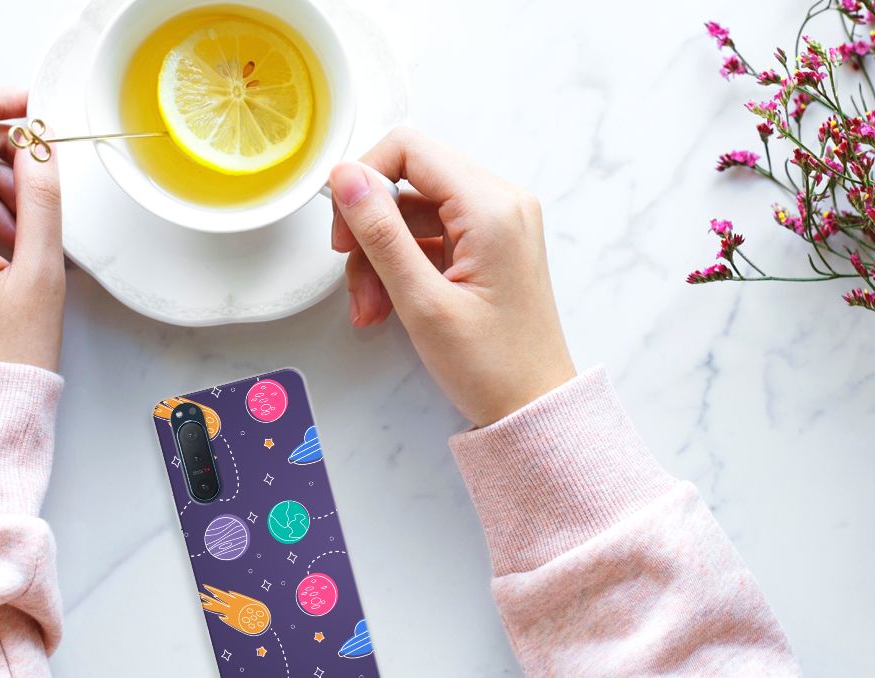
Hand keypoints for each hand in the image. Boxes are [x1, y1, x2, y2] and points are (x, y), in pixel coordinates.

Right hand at [329, 128, 574, 426]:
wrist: (534, 408)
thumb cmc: (491, 366)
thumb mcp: (422, 301)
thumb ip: (380, 233)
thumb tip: (345, 177)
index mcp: (491, 207)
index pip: (409, 149)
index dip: (364, 179)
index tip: (343, 228)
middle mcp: (500, 203)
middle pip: (408, 182)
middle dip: (370, 230)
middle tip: (353, 279)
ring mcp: (496, 224)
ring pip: (412, 214)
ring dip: (380, 257)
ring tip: (371, 309)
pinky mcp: (488, 245)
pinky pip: (429, 237)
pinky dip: (401, 267)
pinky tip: (388, 306)